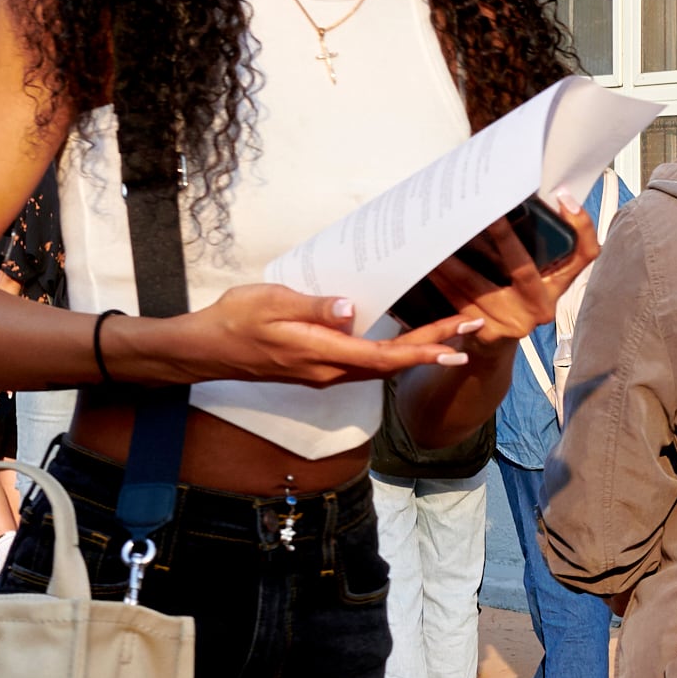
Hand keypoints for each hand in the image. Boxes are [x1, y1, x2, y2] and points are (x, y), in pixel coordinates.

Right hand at [164, 280, 481, 388]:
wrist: (205, 350)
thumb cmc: (235, 321)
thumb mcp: (272, 303)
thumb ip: (314, 306)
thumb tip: (352, 309)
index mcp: (323, 355)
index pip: (385, 356)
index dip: (424, 350)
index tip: (458, 342)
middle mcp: (330, 371)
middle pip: (393, 363)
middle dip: (435, 347)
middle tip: (472, 331)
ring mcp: (324, 374)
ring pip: (382, 367)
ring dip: (418, 352)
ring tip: (451, 336)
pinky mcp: (318, 369)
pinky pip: (365, 365)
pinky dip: (393, 354)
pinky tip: (405, 341)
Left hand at [419, 197, 594, 345]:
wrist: (494, 343)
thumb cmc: (514, 297)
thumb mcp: (535, 275)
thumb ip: (539, 243)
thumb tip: (537, 196)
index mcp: (558, 285)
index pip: (584, 254)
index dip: (580, 227)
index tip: (563, 198)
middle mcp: (542, 306)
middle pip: (524, 267)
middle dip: (503, 236)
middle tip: (485, 210)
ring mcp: (516, 323)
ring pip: (480, 285)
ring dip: (455, 259)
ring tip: (439, 234)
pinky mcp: (489, 334)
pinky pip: (460, 302)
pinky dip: (442, 282)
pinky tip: (428, 265)